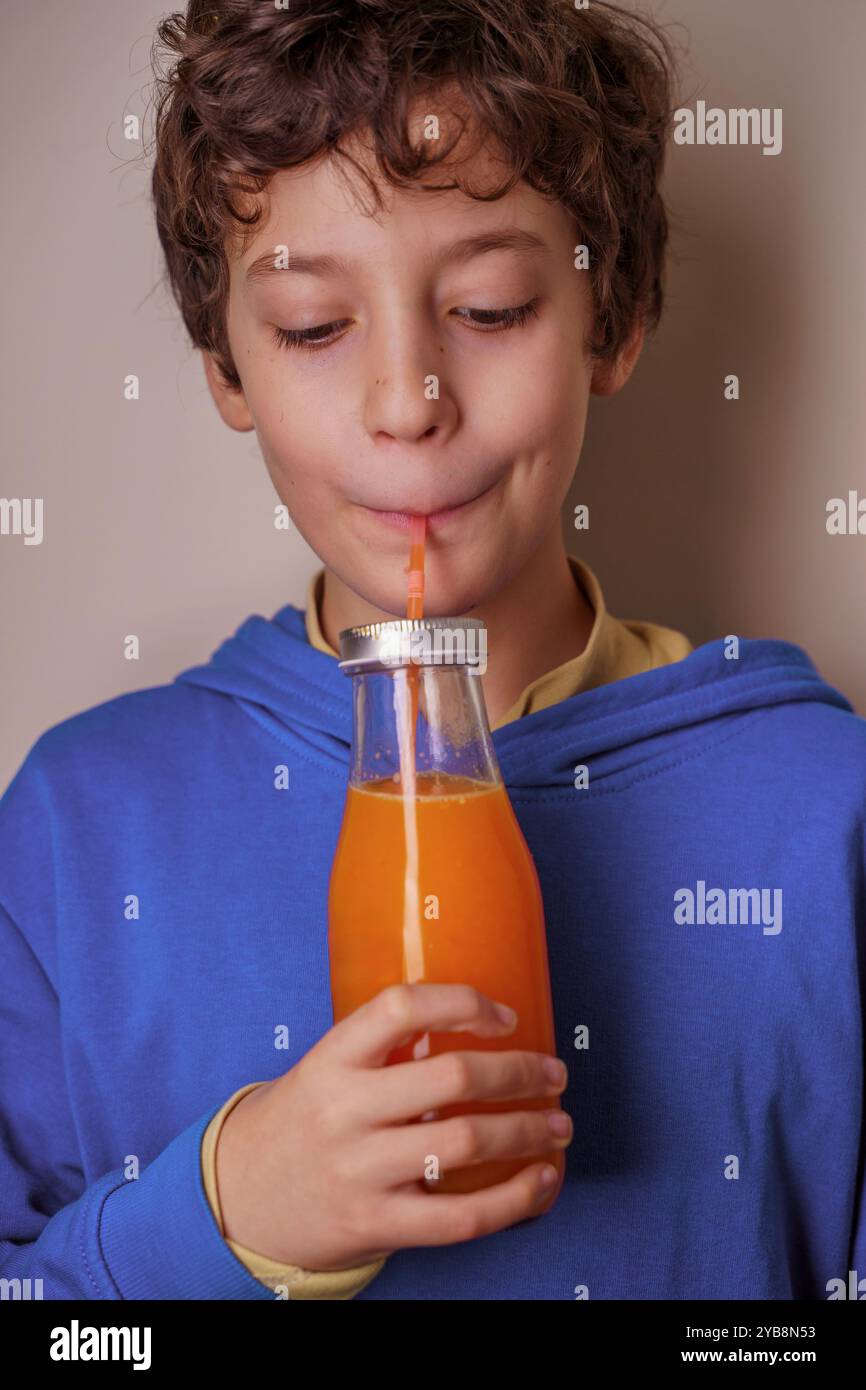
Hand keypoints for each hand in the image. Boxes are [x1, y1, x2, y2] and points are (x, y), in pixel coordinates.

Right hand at [215, 982, 570, 1269]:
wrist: (240, 1200)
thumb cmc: (303, 1122)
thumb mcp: (325, 1070)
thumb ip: (384, 1051)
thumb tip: (484, 1031)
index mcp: (330, 1059)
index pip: (400, 1007)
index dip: (462, 1002)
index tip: (504, 1016)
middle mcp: (343, 1110)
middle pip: (451, 1077)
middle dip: (519, 1071)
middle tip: (553, 1072)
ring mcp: (358, 1171)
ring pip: (465, 1142)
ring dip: (529, 1131)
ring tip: (558, 1125)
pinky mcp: (375, 1224)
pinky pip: (460, 1216)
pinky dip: (516, 1199)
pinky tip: (542, 1181)